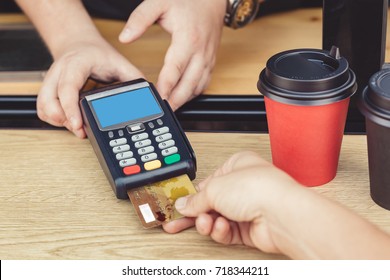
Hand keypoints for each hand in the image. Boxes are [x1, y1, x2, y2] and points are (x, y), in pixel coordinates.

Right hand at [37, 37, 143, 137]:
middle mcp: (59, 72)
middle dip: (64, 120)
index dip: (70, 107)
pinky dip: (52, 119)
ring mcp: (51, 81)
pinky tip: (67, 122)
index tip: (78, 124)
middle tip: (80, 130)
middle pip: (50, 100)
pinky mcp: (48, 89)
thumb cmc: (97, 53)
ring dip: (57, 121)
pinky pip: (43, 108)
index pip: (68, 87)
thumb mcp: (119, 62)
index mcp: (77, 63)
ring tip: (76, 127)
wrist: (79, 44)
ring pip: (43, 105)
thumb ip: (133, 77)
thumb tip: (147, 94)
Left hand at [119, 0, 225, 109]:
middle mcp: (201, 52)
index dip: (165, 87)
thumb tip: (124, 37)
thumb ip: (140, 19)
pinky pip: (205, 82)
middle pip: (189, 85)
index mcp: (188, 39)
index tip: (155, 98)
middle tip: (162, 111)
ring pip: (198, 87)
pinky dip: (195, 92)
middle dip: (176, 100)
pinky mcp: (212, 60)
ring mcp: (208, 58)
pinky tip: (184, 96)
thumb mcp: (159, 2)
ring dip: (185, 99)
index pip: (175, 70)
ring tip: (171, 107)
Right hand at [163, 151, 298, 254]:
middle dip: (195, 212)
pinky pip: (227, 231)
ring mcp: (247, 208)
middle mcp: (242, 186)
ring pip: (216, 218)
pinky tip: (220, 227)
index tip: (178, 202)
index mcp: (236, 166)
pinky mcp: (249, 228)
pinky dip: (220, 231)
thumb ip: (196, 199)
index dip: (192, 193)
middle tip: (177, 220)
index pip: (208, 180)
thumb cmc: (258, 189)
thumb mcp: (215, 188)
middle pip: (210, 202)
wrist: (281, 215)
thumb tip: (184, 204)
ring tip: (205, 222)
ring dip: (207, 222)